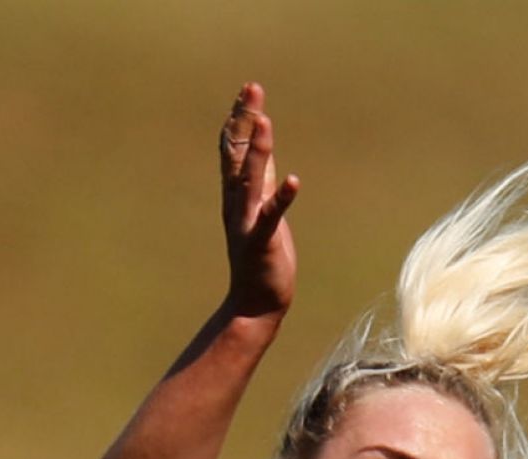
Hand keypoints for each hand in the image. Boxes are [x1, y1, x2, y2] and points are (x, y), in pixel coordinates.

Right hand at [220, 83, 298, 317]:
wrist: (255, 302)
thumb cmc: (261, 257)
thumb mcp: (261, 209)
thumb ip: (260, 180)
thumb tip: (261, 148)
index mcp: (237, 194)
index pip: (233, 147)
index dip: (241, 117)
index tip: (250, 90)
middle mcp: (237, 203)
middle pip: (236, 153)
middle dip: (244, 119)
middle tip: (252, 88)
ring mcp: (247, 222)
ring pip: (250, 179)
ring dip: (257, 150)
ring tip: (264, 122)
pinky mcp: (262, 242)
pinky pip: (270, 217)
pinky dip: (281, 199)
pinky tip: (294, 181)